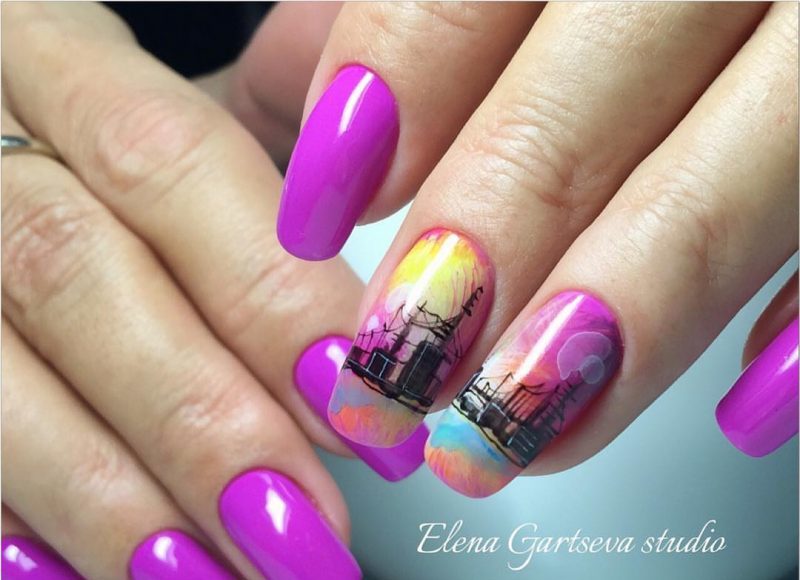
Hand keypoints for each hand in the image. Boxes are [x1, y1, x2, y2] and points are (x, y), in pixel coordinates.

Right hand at [0, 3, 423, 577]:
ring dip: (112, 501)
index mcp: (50, 60)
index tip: (360, 403)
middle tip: (303, 531)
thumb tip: (393, 321)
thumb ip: (277, 181)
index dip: (268, 291)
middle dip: (199, 417)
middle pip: (71, 272)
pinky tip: (116, 573)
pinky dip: (28, 526)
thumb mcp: (180, 125)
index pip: (167, 158)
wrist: (2, 157)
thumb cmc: (111, 152)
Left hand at [278, 2, 797, 496]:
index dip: (382, 105)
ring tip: (516, 420)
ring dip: (624, 313)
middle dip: (486, 241)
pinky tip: (742, 403)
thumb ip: (424, 17)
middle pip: (585, 102)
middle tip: (402, 362)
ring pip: (731, 179)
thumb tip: (324, 112)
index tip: (320, 212)